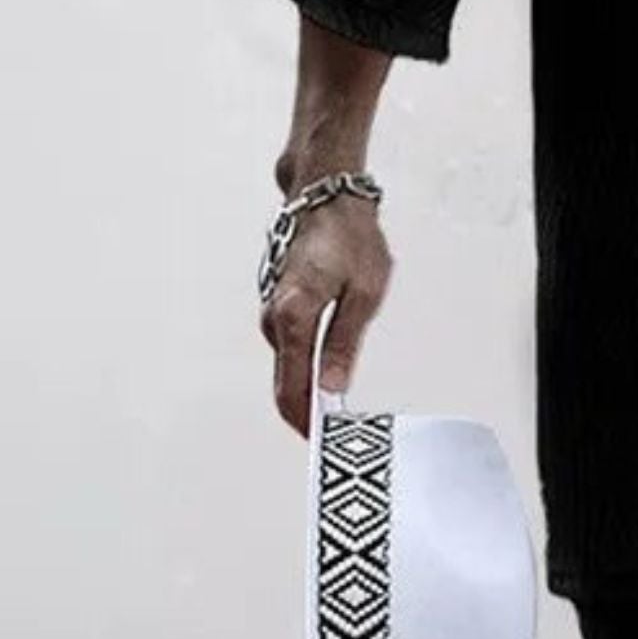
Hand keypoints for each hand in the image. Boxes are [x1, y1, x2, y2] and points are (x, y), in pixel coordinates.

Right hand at [259, 192, 392, 435]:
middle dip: (306, 409)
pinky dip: (303, 362)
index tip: (320, 442)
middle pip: (284, 380)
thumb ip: (344, 343)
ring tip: (334, 408)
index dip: (304, 419)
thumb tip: (332, 387)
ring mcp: (272, 309)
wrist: (326, 196)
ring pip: (287, 362)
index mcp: (293, 316)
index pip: (291, 386)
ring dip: (306, 385)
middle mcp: (274, 317)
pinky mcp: (278, 303)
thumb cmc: (349, 237)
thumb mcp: (364, 294)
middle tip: (334, 433)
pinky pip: (288, 344)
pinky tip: (324, 370)